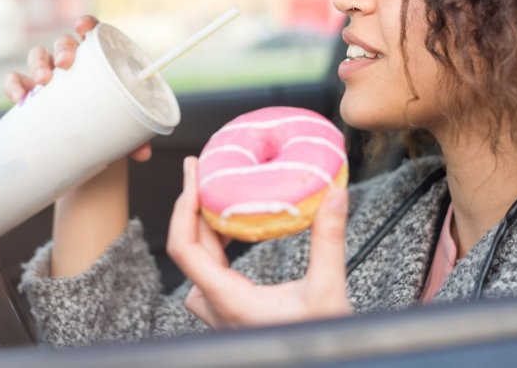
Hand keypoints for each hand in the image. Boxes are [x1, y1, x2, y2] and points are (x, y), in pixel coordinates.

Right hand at [3, 15, 150, 161]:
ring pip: (38, 56)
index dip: (86, 24)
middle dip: (62, 48)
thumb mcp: (122, 127)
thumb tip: (143, 154)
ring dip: (38, 63)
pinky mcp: (30, 92)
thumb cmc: (106, 123)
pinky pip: (17, 81)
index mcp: (96, 60)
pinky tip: (19, 98)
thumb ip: (135, 136)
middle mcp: (71, 62)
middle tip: (65, 64)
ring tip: (42, 81)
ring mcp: (49, 75)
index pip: (91, 32)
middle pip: (64, 42)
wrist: (84, 145)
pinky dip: (15, 85)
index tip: (83, 27)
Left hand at [167, 157, 352, 328]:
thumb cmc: (319, 346)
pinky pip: (209, 271)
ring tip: (212, 192)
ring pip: (196, 262)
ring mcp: (220, 311)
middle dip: (190, 204)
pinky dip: (215, 244)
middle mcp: (216, 305)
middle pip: (188, 248)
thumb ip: (329, 241)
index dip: (181, 210)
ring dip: (200, 226)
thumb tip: (335, 196)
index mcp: (228, 299)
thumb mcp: (328, 292)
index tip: (192, 179)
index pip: (184, 249)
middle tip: (198, 169)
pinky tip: (232, 230)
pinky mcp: (231, 311)